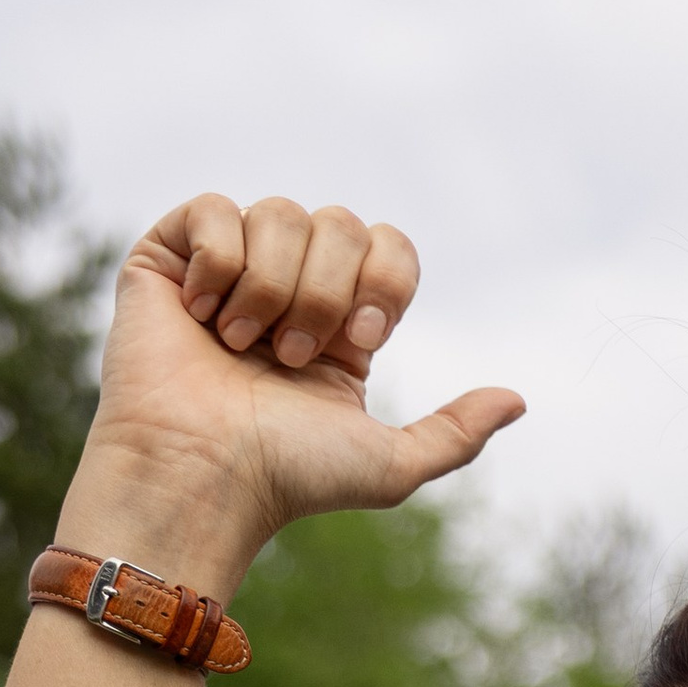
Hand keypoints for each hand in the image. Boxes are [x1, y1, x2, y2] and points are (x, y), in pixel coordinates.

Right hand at [59, 194, 524, 596]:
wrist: (204, 473)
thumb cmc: (288, 477)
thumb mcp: (392, 464)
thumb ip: (456, 432)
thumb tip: (518, 400)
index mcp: (339, 323)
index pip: (387, 245)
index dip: (382, 282)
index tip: (359, 342)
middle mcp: (287, 288)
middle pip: (339, 222)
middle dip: (325, 293)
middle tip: (290, 357)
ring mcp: (227, 269)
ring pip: (280, 212)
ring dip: (271, 289)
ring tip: (241, 346)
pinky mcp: (169, 258)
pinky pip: (216, 209)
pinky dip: (218, 264)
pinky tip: (201, 315)